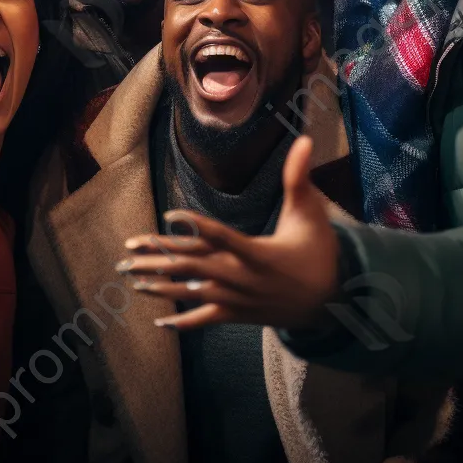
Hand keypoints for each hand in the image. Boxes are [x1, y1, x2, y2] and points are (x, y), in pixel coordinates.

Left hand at [118, 135, 339, 330]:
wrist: (333, 302)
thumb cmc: (319, 251)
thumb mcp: (310, 212)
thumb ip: (299, 177)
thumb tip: (305, 140)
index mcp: (257, 252)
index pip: (221, 236)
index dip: (195, 225)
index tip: (168, 214)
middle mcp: (241, 278)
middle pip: (193, 265)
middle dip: (159, 256)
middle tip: (128, 248)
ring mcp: (237, 300)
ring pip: (192, 293)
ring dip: (160, 284)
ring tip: (132, 277)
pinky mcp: (237, 314)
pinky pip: (206, 320)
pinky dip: (183, 321)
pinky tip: (159, 322)